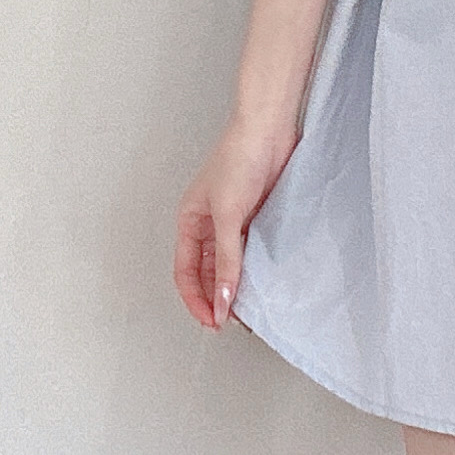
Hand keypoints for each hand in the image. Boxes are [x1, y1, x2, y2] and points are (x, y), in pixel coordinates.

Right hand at [173, 109, 296, 329]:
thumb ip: (226, 260)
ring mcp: (233, 223)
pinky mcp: (256, 218)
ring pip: (230, 265)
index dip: (196, 300)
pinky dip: (254, 270)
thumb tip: (224, 299)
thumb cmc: (238, 159)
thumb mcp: (227, 215)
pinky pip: (251, 253)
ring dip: (236, 287)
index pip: (185, 272)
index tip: (212, 322)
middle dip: (216, 299)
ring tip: (250, 310)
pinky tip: (264, 283)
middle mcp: (208, 225)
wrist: (269, 131)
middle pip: (206, 273)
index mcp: (189, 222)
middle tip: (232, 323)